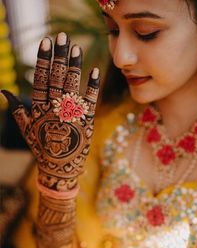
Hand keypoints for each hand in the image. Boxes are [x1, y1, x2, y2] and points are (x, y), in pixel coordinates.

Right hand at [2, 32, 99, 190]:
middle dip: (60, 57)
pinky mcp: (86, 121)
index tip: (46, 43)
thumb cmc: (42, 148)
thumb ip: (17, 110)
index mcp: (39, 109)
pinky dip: (93, 86)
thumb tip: (4, 92)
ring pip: (72, 86)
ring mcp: (71, 115)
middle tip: (62, 37)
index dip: (44, 61)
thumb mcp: (27, 130)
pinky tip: (95, 70)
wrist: (60, 169)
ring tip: (76, 48)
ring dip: (74, 66)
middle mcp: (55, 110)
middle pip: (57, 79)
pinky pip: (90, 101)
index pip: (41, 80)